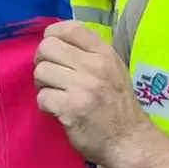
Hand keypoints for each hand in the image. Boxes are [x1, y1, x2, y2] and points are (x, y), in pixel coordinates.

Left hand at [34, 21, 150, 165]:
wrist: (127, 139)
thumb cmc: (118, 103)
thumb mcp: (113, 68)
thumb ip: (90, 52)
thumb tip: (56, 40)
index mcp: (105, 53)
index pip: (70, 28)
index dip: (52, 35)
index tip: (53, 49)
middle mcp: (94, 66)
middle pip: (48, 47)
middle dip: (42, 61)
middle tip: (51, 74)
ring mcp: (83, 87)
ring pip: (41, 71)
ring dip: (43, 84)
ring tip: (55, 92)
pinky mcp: (70, 109)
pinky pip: (42, 97)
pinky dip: (46, 104)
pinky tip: (58, 109)